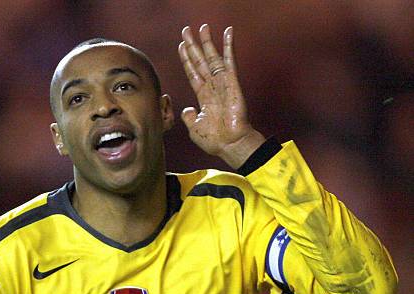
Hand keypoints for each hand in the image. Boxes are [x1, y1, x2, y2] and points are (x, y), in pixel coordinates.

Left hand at [179, 24, 264, 167]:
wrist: (230, 144)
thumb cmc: (214, 140)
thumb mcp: (194, 128)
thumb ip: (188, 117)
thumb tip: (186, 109)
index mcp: (204, 97)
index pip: (193, 73)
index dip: (187, 59)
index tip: (181, 45)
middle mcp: (213, 87)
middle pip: (201, 61)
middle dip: (193, 46)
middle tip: (186, 30)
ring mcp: (223, 84)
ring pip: (213, 58)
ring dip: (207, 42)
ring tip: (202, 27)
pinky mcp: (232, 83)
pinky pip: (229, 61)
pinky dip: (228, 46)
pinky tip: (227, 32)